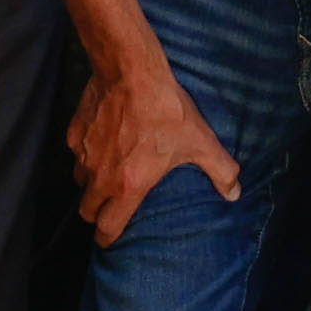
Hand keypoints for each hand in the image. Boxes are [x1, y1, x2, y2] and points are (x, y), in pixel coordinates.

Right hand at [66, 53, 240, 250]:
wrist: (131, 71)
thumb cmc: (165, 109)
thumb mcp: (200, 141)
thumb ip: (220, 170)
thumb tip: (235, 193)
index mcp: (128, 186)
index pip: (107, 228)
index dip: (107, 238)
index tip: (109, 240)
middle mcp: (101, 176)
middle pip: (87, 210)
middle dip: (96, 214)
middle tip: (109, 208)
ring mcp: (84, 154)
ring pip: (79, 181)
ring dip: (90, 184)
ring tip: (106, 175)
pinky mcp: (75, 132)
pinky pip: (75, 153)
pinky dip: (85, 154)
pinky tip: (101, 142)